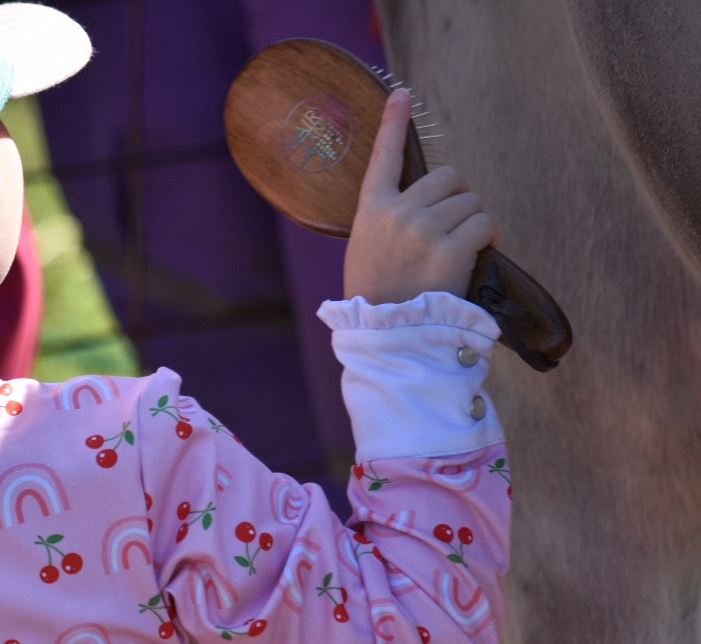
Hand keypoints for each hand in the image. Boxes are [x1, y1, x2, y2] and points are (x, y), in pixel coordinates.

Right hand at [344, 89, 499, 303]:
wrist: (388, 335)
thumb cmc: (379, 296)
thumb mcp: (368, 251)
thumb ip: (391, 221)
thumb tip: (432, 203)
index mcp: (371, 211)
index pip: (383, 157)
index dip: (394, 123)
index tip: (401, 94)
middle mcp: (397, 213)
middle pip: (448, 178)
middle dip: (459, 198)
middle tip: (456, 227)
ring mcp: (423, 229)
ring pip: (470, 201)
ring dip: (474, 220)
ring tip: (463, 248)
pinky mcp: (451, 248)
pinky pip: (484, 223)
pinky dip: (489, 237)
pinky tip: (478, 255)